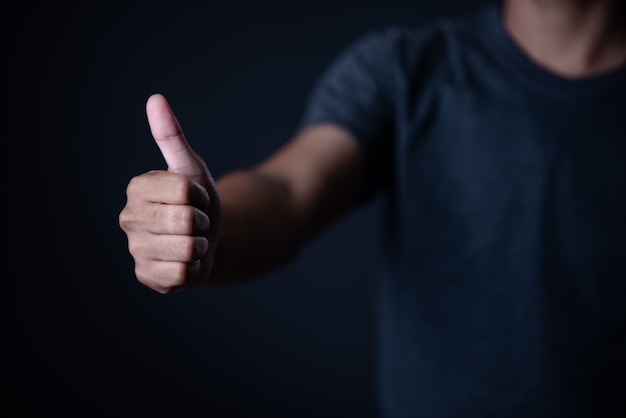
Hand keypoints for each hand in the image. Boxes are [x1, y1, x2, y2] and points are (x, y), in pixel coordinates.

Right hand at [119, 94, 220, 292]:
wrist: (208, 240)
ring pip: (188, 247)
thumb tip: (156, 99)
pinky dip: (193, 268)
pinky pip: (182, 274)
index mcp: (138, 188)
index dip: (201, 195)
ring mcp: (136, 250)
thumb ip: (172, 137)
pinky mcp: (146, 277)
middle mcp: (129, 218)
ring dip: (200, 245)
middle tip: (195, 222)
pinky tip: (185, 261)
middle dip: (203, 221)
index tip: (195, 198)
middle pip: (187, 219)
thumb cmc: (198, 202)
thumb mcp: (191, 169)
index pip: (185, 190)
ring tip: (190, 240)